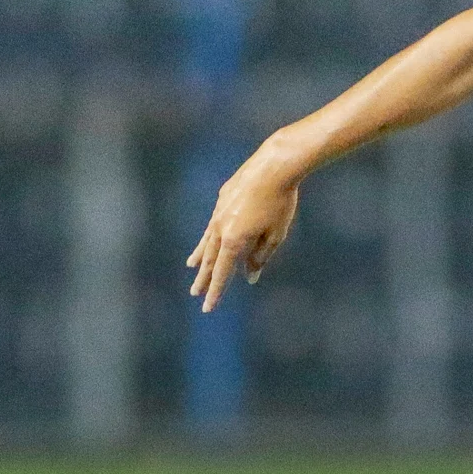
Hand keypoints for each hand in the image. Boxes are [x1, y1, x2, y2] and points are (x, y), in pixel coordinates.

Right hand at [185, 154, 301, 311]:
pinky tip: (211, 236)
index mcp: (234, 240)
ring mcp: (219, 211)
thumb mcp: (275, 235)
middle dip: (203, 277)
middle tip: (195, 293)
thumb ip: (260, 257)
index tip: (207, 308)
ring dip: (200, 255)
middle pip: (210, 259)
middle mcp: (221, 228)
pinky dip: (209, 234)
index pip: (222, 273)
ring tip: (192, 265)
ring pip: (207, 239)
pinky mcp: (223, 197)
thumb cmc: (280, 202)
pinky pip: (213, 223)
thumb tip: (251, 276)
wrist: (273, 166)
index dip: (215, 292)